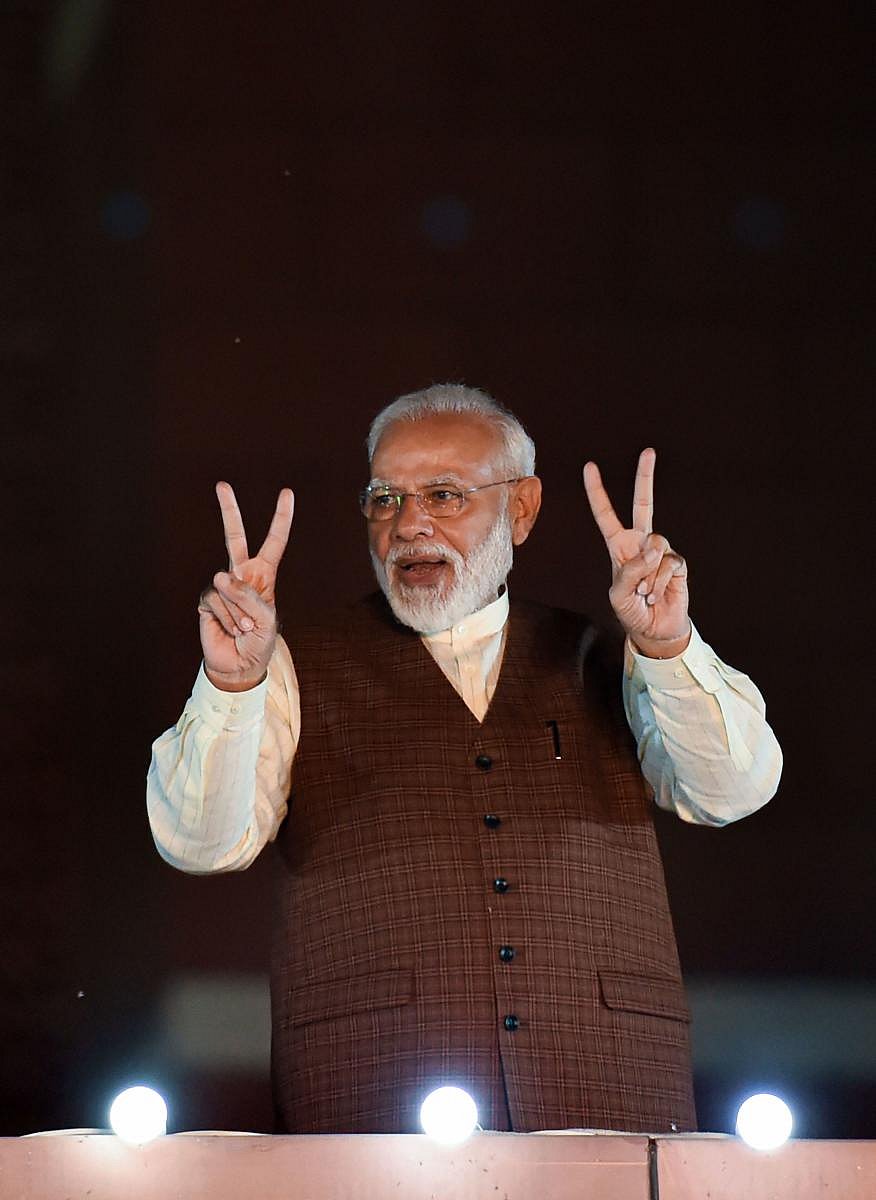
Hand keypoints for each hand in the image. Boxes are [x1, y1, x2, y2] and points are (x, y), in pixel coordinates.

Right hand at [198, 482, 293, 689]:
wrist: (238, 665)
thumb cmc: (258, 642)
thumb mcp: (265, 620)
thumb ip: (247, 596)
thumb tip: (221, 576)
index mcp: (263, 575)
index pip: (274, 542)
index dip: (281, 519)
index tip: (286, 494)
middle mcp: (241, 575)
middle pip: (234, 536)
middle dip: (229, 511)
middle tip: (222, 484)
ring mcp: (222, 585)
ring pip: (227, 584)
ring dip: (238, 611)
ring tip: (242, 628)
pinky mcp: (207, 599)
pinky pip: (215, 599)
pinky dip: (225, 616)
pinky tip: (229, 628)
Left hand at [583, 449, 689, 656]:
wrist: (655, 630)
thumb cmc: (631, 611)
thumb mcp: (618, 595)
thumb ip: (630, 571)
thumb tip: (653, 549)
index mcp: (619, 547)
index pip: (606, 515)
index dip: (597, 492)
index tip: (589, 467)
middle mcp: (640, 543)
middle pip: (644, 504)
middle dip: (645, 477)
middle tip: (648, 451)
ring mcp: (660, 551)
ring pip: (655, 545)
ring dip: (647, 574)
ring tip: (644, 592)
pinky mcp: (677, 564)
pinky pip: (667, 564)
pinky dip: (658, 584)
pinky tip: (655, 596)